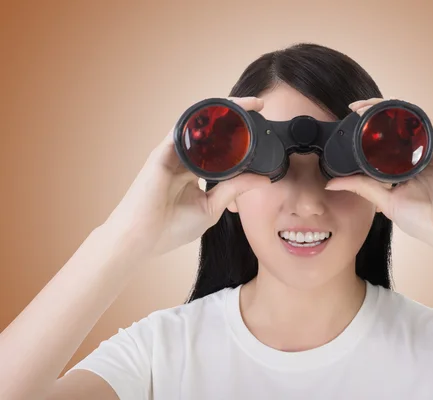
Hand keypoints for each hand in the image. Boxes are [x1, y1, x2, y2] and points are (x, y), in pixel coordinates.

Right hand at [102, 96, 270, 257]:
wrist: (142, 237)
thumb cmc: (171, 227)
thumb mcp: (212, 206)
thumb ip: (235, 189)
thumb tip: (263, 180)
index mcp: (195, 171)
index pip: (220, 148)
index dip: (238, 137)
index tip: (259, 128)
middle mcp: (185, 158)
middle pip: (211, 131)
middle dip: (234, 116)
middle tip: (258, 106)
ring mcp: (173, 153)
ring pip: (199, 124)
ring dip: (221, 111)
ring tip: (245, 103)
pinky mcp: (163, 151)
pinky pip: (183, 127)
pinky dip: (200, 117)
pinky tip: (219, 110)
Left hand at [325, 98, 432, 249]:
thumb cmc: (428, 222)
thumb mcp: (388, 201)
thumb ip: (363, 187)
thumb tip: (332, 182)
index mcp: (411, 161)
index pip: (391, 134)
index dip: (372, 123)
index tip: (352, 114)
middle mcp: (426, 151)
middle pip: (403, 122)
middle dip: (379, 111)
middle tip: (356, 108)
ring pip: (417, 120)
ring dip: (395, 111)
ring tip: (371, 108)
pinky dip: (417, 122)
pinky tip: (400, 121)